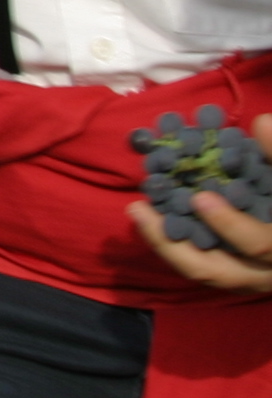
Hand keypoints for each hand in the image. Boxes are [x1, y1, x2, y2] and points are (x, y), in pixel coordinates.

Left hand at [130, 113, 271, 290]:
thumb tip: (261, 122)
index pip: (259, 245)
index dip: (230, 224)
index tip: (200, 198)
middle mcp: (263, 272)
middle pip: (212, 271)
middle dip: (171, 243)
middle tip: (138, 208)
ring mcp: (245, 275)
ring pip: (198, 269)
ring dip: (164, 241)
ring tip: (137, 208)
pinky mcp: (230, 268)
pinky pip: (196, 260)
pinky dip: (173, 239)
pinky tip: (149, 212)